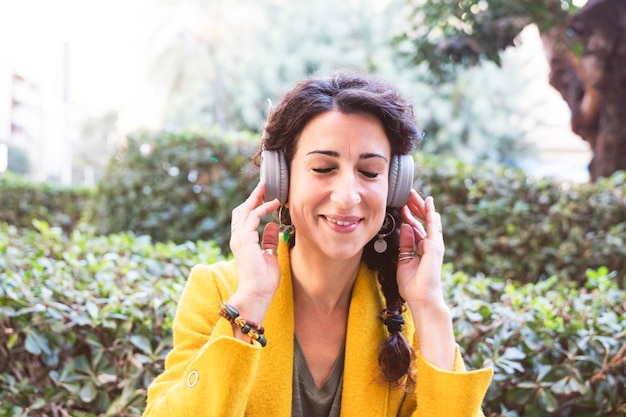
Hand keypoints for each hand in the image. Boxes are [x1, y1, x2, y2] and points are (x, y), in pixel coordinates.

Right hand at [228, 183, 280, 320]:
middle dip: (252, 197)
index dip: (253, 206)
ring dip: (256, 198)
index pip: (245, 219)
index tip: (264, 197)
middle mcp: (238, 239)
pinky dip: (262, 208)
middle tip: (263, 186)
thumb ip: (269, 241)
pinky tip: (273, 203)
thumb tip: (273, 226)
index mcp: (242, 243)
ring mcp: (239, 238)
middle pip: (241, 211)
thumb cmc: (263, 281)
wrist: (256, 294)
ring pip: (245, 210)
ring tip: (266, 188)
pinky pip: (253, 217)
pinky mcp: (245, 239)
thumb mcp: (270, 256)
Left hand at [396, 190, 445, 307]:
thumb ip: (405, 244)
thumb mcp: (403, 260)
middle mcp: (429, 244)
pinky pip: (433, 227)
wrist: (422, 299)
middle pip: (423, 220)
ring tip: (414, 194)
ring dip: (421, 206)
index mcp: (421, 247)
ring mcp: (434, 245)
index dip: (408, 214)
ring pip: (429, 219)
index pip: (415, 226)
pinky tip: (428, 203)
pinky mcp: (435, 247)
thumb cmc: (413, 285)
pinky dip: (431, 214)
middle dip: (415, 206)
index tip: (401, 204)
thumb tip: (405, 227)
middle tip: (407, 193)